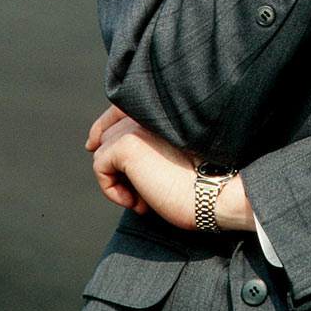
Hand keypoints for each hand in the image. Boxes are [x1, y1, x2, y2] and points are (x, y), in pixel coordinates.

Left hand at [85, 105, 253, 232]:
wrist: (217, 191)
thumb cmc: (204, 180)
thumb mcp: (175, 152)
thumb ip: (148, 142)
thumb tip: (102, 147)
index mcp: (164, 107)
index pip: (120, 108)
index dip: (103, 126)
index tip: (93, 144)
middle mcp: (150, 109)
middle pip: (108, 131)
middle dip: (115, 163)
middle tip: (139, 193)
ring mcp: (138, 124)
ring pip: (103, 150)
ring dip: (117, 179)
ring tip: (143, 199)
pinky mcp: (128, 143)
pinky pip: (100, 166)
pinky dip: (111, 189)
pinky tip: (137, 202)